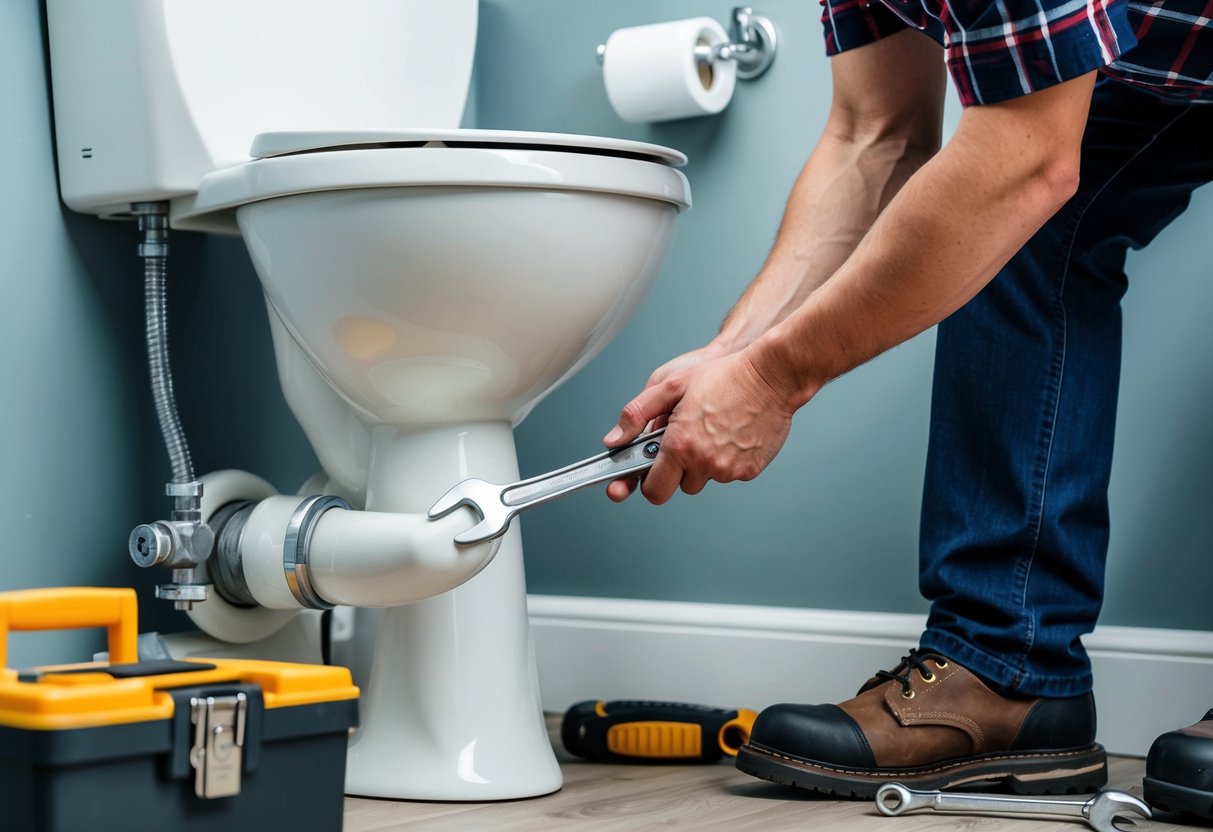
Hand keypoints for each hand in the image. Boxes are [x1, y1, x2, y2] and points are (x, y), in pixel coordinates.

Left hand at [603, 348, 795, 503]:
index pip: (654, 490)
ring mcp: (729, 469)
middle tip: (687, 439)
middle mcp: (704, 462)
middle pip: (680, 486)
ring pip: (706, 479)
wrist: (772, 375)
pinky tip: (732, 433)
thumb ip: (637, 415)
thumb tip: (614, 440)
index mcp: (680, 445)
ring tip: (712, 430)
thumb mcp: (670, 385)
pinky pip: (730, 474)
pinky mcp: (750, 470)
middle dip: (678, 469)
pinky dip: (727, 459)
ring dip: (703, 463)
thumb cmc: (724, 376)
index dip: (650, 483)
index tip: (651, 472)